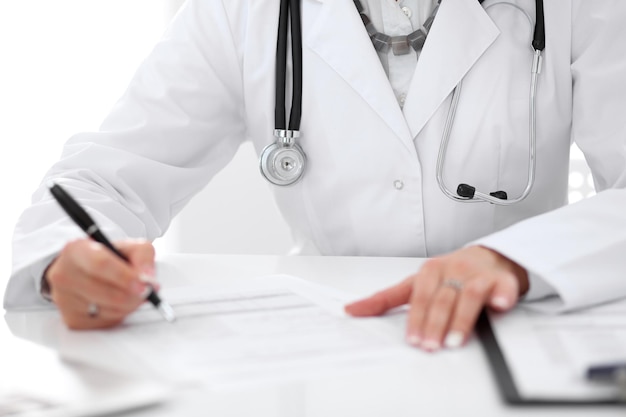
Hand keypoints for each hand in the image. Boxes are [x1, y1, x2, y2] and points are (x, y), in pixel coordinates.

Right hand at [44, 238, 156, 329]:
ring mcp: (64, 299)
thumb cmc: (107, 258)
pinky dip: (119, 315)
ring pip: (108, 310)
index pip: (101, 265)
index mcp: (76, 250)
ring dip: (129, 305)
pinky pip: (104, 322)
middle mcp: (64, 274)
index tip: (144, 284)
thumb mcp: (128, 247)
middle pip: (106, 292)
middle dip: (133, 295)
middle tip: (147, 292)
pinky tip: (118, 303)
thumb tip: (148, 278)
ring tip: (132, 294)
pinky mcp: (71, 319)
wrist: (83, 271)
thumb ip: (143, 255)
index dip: (125, 277)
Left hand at [344, 246, 528, 350]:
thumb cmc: (448, 274)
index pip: (419, 297)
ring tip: (454, 341)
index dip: (416, 319)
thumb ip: (386, 299)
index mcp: (429, 272)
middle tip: (430, 346)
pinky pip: (503, 288)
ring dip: (461, 320)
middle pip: (442, 299)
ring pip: (468, 296)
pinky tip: (499, 305)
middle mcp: (452, 270)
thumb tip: (351, 310)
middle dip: (435, 324)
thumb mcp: (415, 284)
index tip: (412, 339)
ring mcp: (477, 274)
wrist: (489, 257)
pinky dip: (502, 296)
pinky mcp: (502, 280)